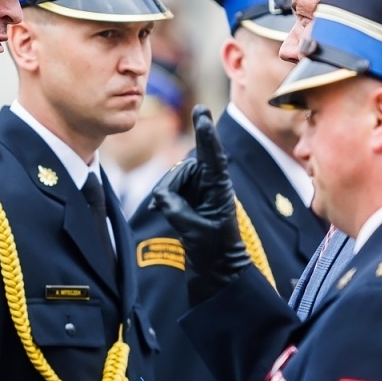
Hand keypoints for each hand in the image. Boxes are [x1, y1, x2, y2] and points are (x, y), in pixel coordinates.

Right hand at [150, 106, 249, 301]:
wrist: (215, 267)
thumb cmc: (213, 250)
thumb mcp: (195, 230)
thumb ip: (176, 209)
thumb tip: (161, 196)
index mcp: (220, 187)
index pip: (212, 155)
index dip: (205, 134)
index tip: (201, 113)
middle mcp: (210, 182)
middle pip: (183, 168)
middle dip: (174, 186)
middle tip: (177, 213)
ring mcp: (198, 188)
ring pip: (172, 179)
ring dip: (170, 197)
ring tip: (179, 219)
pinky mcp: (187, 196)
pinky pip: (166, 190)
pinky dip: (164, 201)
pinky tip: (167, 214)